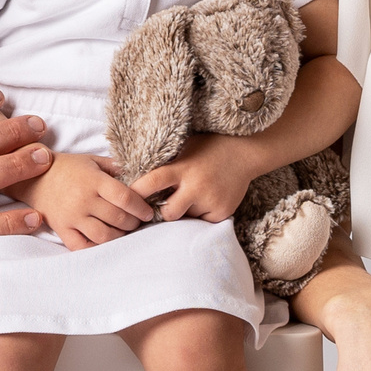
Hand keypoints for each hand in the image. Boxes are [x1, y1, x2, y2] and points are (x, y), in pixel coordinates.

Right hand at [10, 150, 155, 251]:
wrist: (34, 177)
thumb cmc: (68, 168)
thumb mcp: (93, 161)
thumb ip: (116, 168)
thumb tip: (141, 177)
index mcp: (94, 181)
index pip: (125, 198)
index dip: (141, 207)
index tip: (148, 212)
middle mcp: (83, 200)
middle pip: (118, 218)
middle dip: (134, 223)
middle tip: (137, 222)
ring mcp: (72, 217)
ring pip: (104, 236)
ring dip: (119, 236)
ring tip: (123, 231)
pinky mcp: (62, 229)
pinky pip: (83, 246)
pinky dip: (97, 248)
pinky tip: (105, 242)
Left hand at [128, 135, 260, 222]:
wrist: (245, 152)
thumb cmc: (209, 148)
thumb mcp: (185, 149)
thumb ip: (168, 165)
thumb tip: (138, 177)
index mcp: (182, 168)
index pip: (153, 182)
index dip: (136, 193)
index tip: (125, 200)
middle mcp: (196, 186)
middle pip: (168, 213)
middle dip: (164, 212)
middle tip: (165, 206)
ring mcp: (210, 201)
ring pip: (186, 219)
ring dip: (185, 213)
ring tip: (193, 198)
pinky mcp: (222, 212)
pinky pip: (203, 222)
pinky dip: (201, 215)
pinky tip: (208, 199)